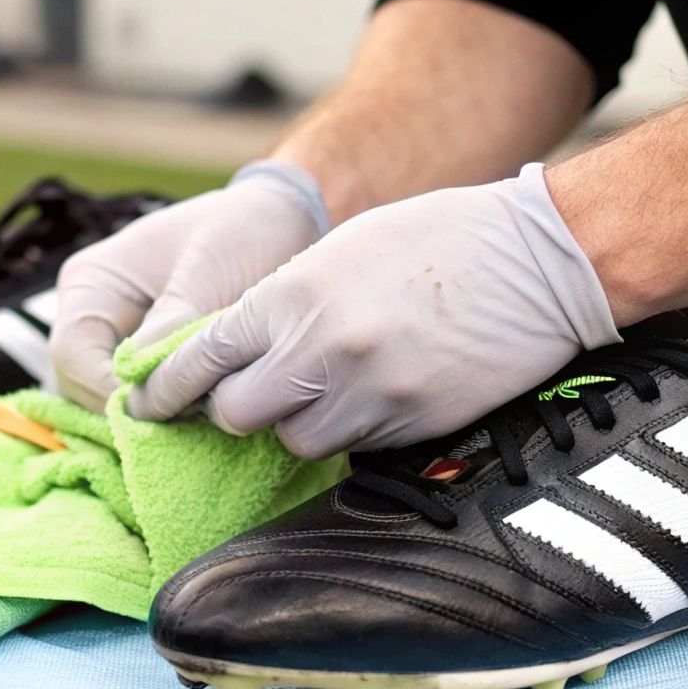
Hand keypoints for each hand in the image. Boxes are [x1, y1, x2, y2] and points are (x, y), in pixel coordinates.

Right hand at [50, 161, 328, 410]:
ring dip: (151, 419)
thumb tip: (140, 381)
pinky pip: (145, 402)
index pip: (72, 354)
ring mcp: (119, 342)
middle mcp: (95, 316)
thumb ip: (176, 323)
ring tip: (201, 422)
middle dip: (131, 412)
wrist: (282, 223)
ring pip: (110, 403)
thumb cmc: (242, 232)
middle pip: (82, 388)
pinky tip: (206, 420)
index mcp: (92, 283)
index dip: (107, 391)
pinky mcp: (152, 363)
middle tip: (189, 423)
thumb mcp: (211, 270)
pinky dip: (170, 416)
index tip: (163, 410)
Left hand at [128, 164, 620, 458]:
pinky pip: (354, 448)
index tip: (147, 401)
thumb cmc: (441, 239)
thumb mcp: (343, 250)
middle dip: (238, 408)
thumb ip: (284, 302)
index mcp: (295, 294)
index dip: (166, 387)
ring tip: (332, 386)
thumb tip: (233, 352)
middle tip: (257, 390)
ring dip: (299, 423)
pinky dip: (352, 430)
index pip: (201, 358)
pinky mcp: (413, 427)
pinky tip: (378, 393)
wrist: (541, 261)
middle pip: (236, 416)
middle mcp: (323, 351)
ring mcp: (370, 395)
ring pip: (295, 442)